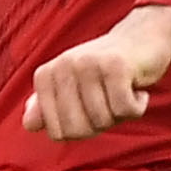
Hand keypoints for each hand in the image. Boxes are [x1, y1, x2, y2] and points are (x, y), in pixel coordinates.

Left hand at [24, 4, 170, 141]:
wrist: (142, 38)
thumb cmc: (103, 70)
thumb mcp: (70, 87)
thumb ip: (47, 106)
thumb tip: (28, 124)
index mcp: (46, 75)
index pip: (56, 132)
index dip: (80, 129)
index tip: (89, 108)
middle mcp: (62, 66)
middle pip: (77, 130)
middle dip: (98, 126)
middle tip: (108, 101)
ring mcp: (88, 64)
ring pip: (102, 120)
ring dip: (120, 114)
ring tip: (121, 90)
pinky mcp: (116, 65)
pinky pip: (124, 110)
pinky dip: (137, 107)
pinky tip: (136, 89)